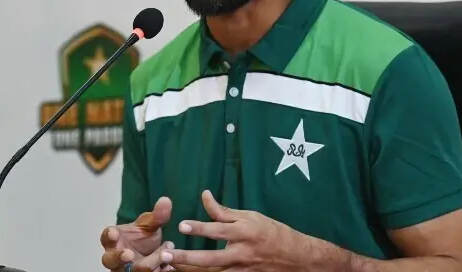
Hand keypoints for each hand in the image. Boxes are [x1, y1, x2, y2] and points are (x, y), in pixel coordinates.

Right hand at [101, 196, 175, 270]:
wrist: (150, 255)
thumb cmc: (142, 238)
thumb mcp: (150, 225)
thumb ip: (157, 215)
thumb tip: (166, 200)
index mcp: (114, 240)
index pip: (107, 237)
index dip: (109, 235)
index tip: (113, 232)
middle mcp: (115, 257)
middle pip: (110, 260)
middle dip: (119, 257)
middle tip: (129, 254)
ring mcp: (124, 270)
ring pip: (130, 271)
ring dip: (147, 265)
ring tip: (163, 256)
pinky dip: (158, 271)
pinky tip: (169, 266)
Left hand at [159, 190, 305, 271]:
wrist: (295, 257)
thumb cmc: (272, 232)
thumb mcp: (251, 216)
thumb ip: (225, 211)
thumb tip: (205, 196)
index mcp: (245, 232)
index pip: (218, 230)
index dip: (199, 228)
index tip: (181, 226)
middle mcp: (241, 253)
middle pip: (210, 258)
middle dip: (187, 258)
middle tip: (166, 255)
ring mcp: (241, 269)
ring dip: (191, 270)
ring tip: (170, 267)